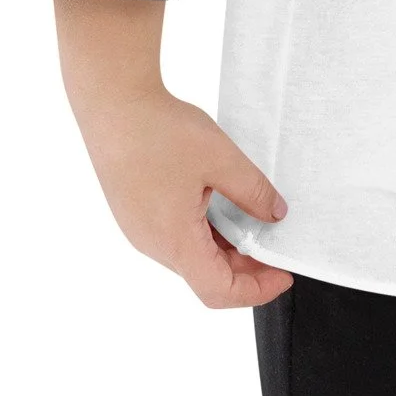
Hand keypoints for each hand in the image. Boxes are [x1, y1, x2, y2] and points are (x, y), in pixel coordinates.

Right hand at [75, 84, 294, 309]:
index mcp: (174, 241)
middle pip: (205, 275)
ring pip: (189, 254)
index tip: (282, 273)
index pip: (217, 291)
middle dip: (244, 266)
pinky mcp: (135, 211)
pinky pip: (174, 234)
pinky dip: (203, 230)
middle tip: (274, 241)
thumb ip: (252, 191)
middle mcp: (153, 244)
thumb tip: (275, 214)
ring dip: (223, 246)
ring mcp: (140, 228)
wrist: (113, 103)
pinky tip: (218, 201)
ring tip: (251, 218)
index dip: (255, 290)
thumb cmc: (160, 131)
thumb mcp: (220, 158)